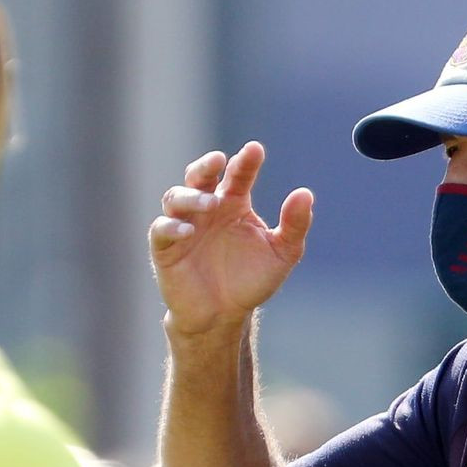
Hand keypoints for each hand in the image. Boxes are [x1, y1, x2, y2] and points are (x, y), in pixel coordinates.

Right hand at [149, 142, 314, 338]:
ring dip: (192, 197)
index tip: (255, 150)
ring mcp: (183, 226)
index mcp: (233, 203)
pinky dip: (172, 227)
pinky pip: (161, 230)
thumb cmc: (250, 280)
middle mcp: (206, 209)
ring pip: (176, 198)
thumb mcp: (282, 254)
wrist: (223, 316)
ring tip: (211, 204)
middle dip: (206, 165)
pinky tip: (188, 231)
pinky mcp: (165, 248)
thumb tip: (305, 194)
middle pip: (199, 176)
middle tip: (218, 160)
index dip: (245, 162)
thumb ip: (294, 225)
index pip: (237, 175)